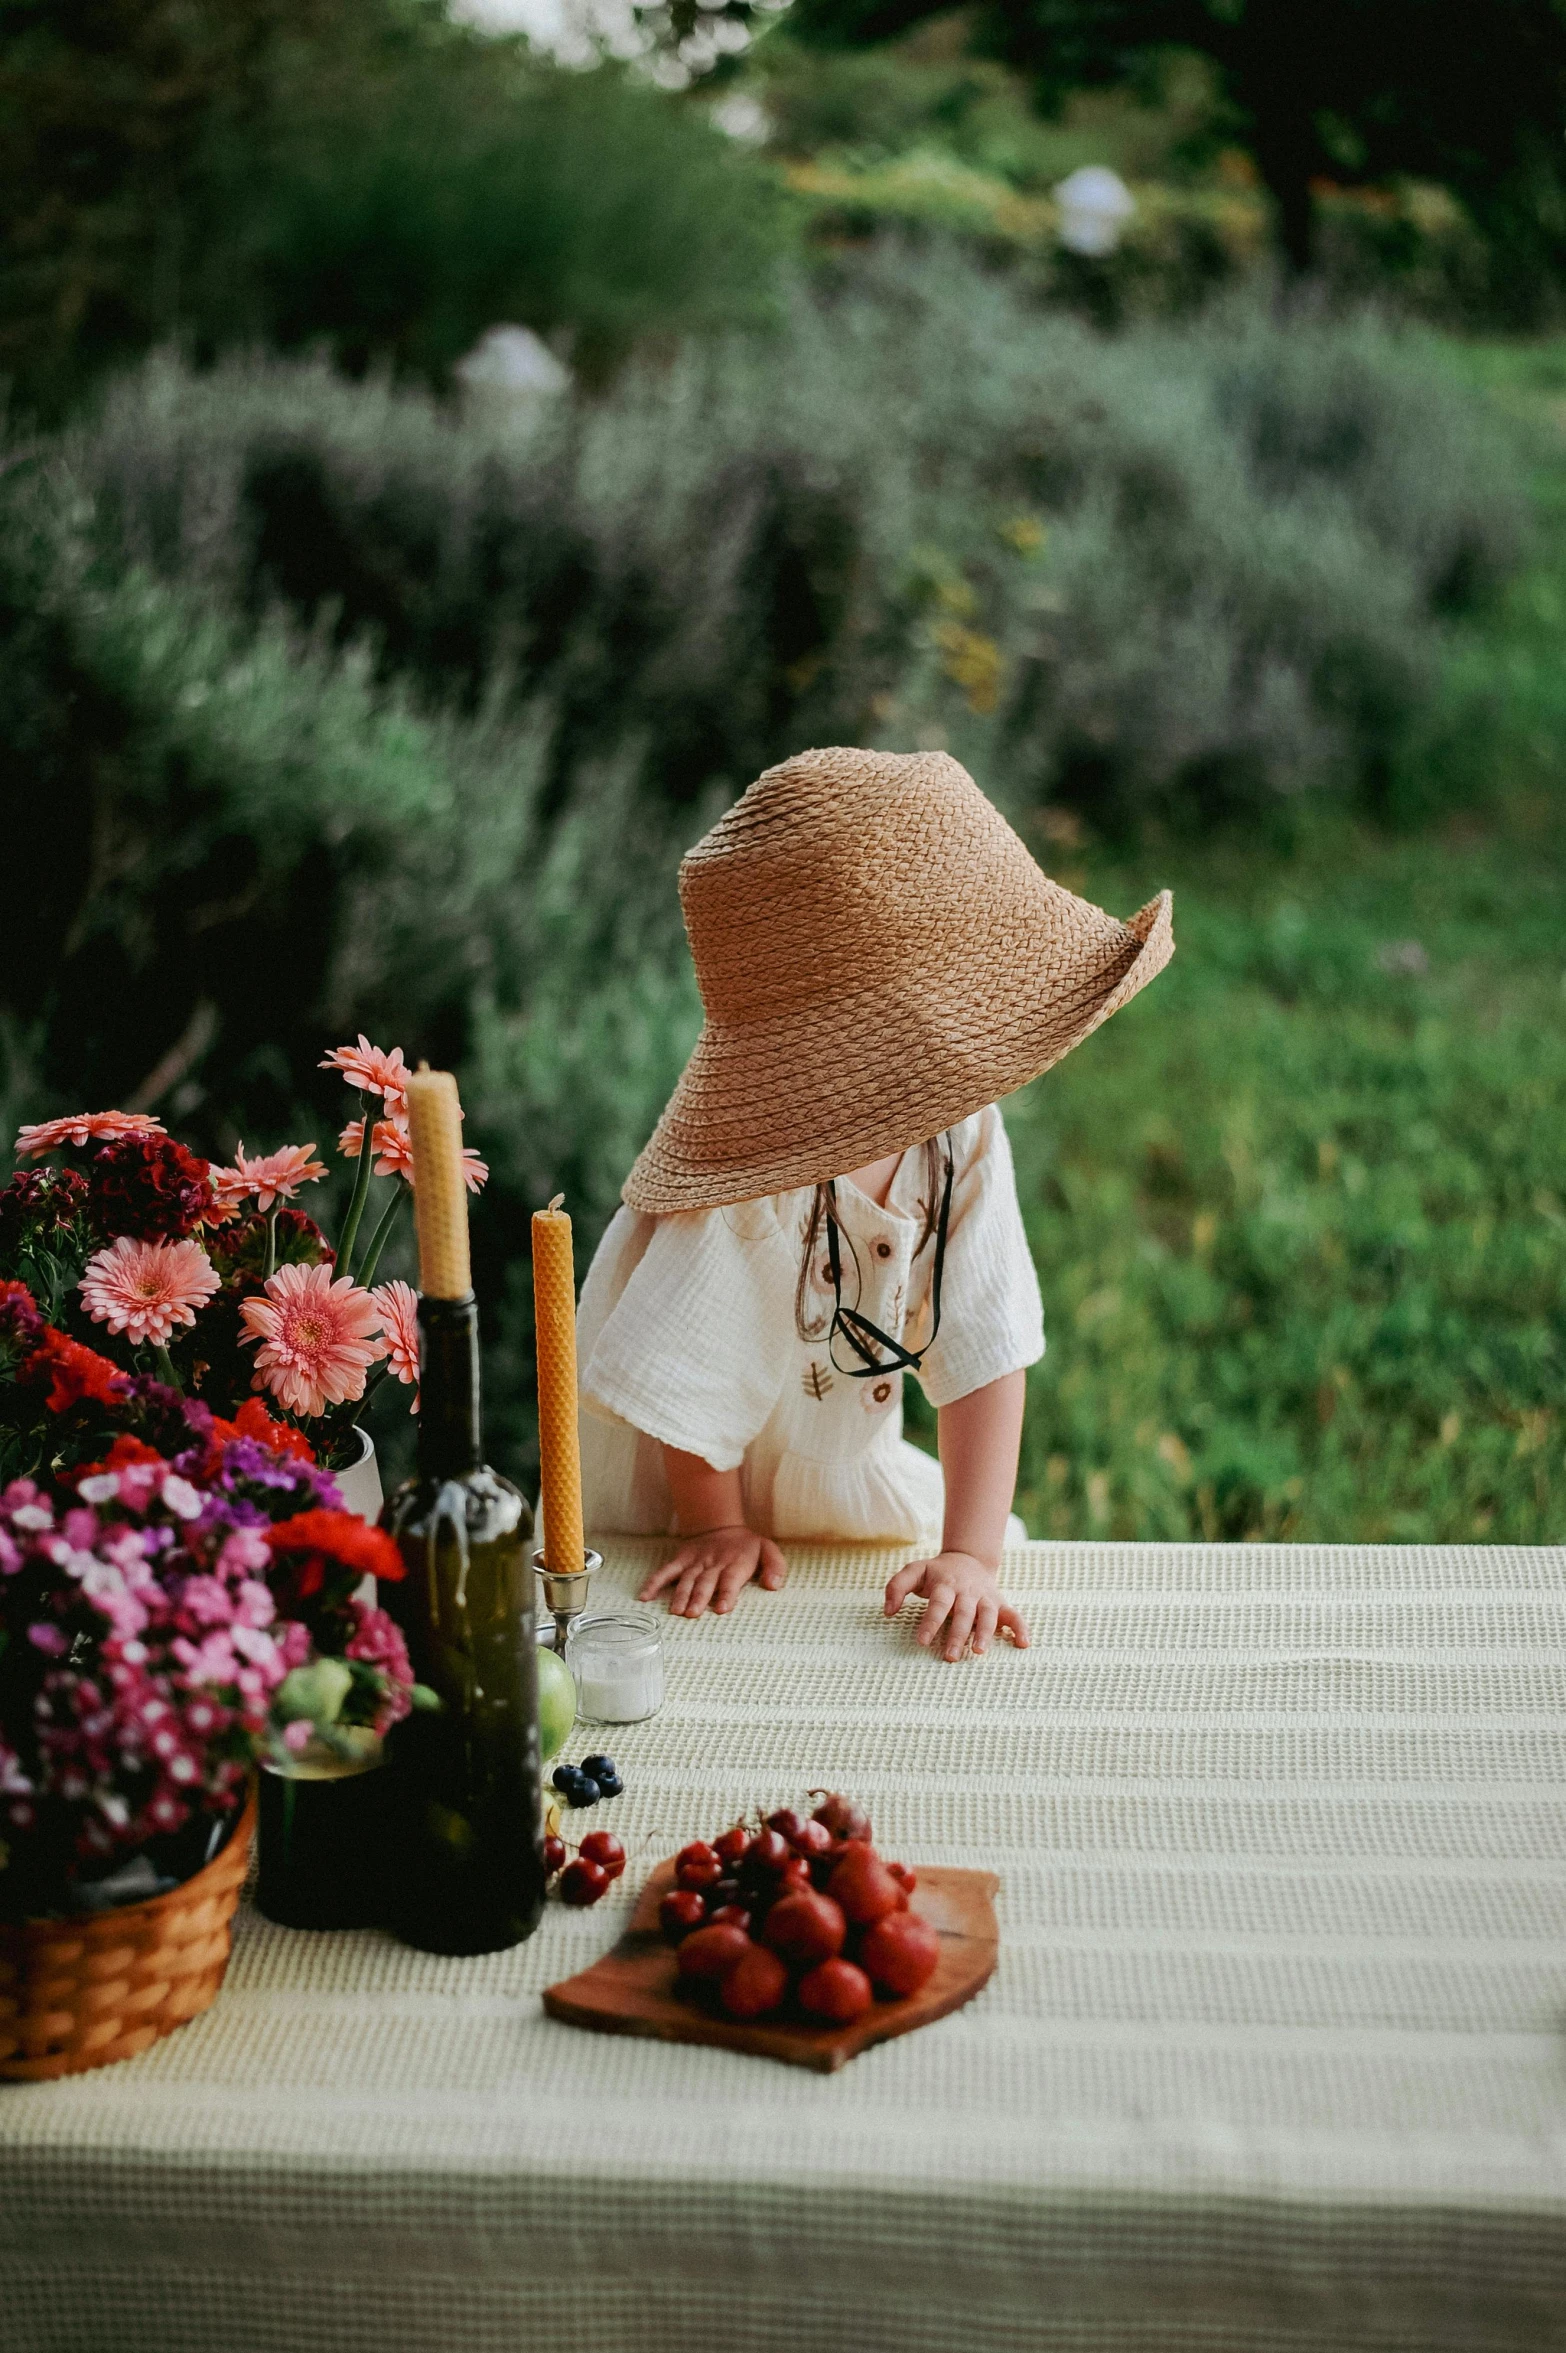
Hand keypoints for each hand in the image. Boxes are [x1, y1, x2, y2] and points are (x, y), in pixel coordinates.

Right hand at [638, 1526, 788, 1618]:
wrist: (719, 1525)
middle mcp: (713, 1563)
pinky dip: (654, 1583)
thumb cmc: (746, 1545)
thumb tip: (773, 1585)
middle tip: (693, 1614)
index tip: (721, 1609)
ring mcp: (694, 1562)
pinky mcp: (680, 1561)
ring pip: (686, 1579)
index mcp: (736, 1562)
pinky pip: (665, 1572)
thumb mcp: (768, 1549)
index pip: (730, 1579)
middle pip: (705, 1582)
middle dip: (699, 1597)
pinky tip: (644, 1597)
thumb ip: (775, 1566)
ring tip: (676, 1611)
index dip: (726, 1593)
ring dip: (680, 1594)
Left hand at [884, 1550, 1029, 1660]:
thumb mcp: (915, 1571)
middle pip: (963, 1613)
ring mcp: (985, 1598)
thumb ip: (897, 1586)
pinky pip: (1014, 1615)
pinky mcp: (1000, 1603)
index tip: (922, 1641)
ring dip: (985, 1633)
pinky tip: (1023, 1644)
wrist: (968, 1559)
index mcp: (945, 1585)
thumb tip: (887, 1611)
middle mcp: (967, 1592)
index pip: (938, 1604)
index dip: (931, 1622)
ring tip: (978, 1651)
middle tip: (949, 1656)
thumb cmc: (937, 1572)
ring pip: (987, 1615)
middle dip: (957, 1634)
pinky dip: (1021, 1628)